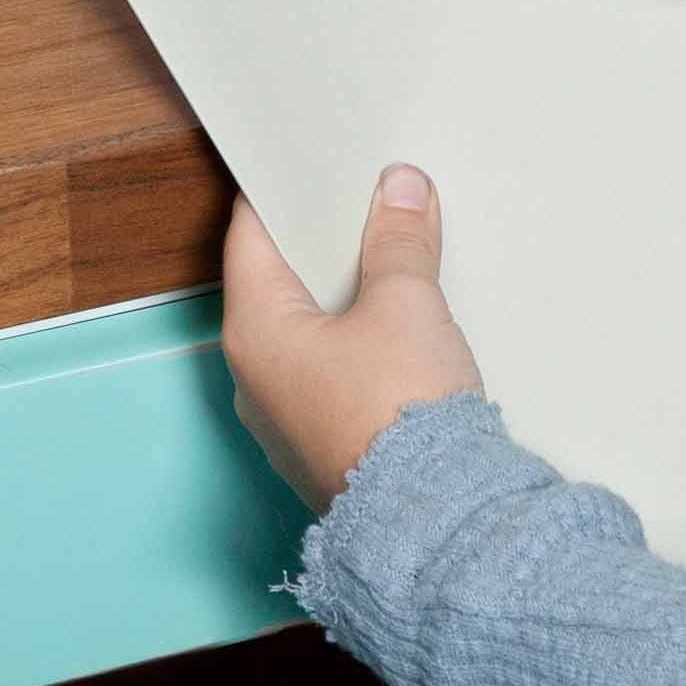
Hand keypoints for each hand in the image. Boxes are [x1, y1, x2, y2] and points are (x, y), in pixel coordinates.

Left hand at [220, 165, 484, 510]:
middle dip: (322, 243)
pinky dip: (358, 341)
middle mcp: (256, 379)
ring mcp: (288, 419)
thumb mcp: (406, 305)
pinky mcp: (325, 445)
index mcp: (254, 332)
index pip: (251, 237)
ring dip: (345, 295)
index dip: (281, 193)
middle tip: (364, 200)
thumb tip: (398, 191)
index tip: (308, 162)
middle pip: (280, 284)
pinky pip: (331, 373)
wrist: (434, 523)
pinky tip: (399, 325)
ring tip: (391, 253)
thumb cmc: (400, 416)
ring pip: (309, 331)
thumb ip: (398, 241)